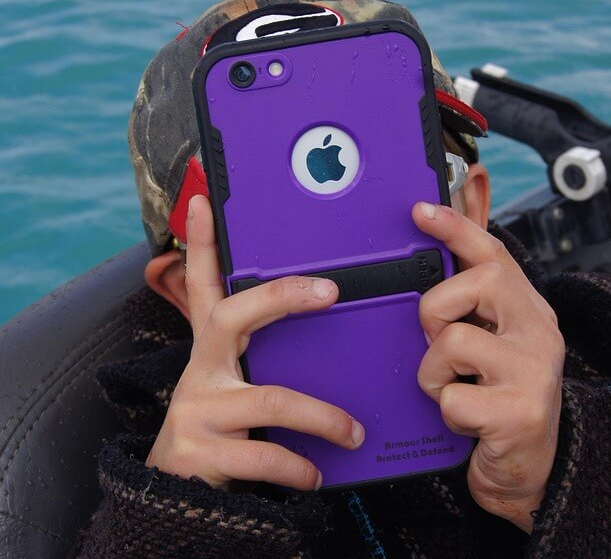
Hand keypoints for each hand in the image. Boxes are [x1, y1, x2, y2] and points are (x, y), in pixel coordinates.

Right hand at [146, 195, 364, 490]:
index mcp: (209, 348)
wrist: (174, 492)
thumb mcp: (234, 383)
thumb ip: (265, 359)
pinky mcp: (200, 454)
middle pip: (230, 316)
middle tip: (330, 290)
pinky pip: (264, 454)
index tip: (204, 201)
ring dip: (322, 416)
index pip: (200, 286)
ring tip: (353, 432)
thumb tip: (328, 335)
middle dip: (281, 296)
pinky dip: (299, 466)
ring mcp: (196, 410)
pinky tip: (317, 474)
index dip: (200, 244)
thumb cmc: (220, 424)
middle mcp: (198, 370)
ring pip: (271, 399)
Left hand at [413, 202, 563, 533]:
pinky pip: (452, 397)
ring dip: (435, 372)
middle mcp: (538, 329)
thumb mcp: (489, 332)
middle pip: (476, 282)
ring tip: (454, 387)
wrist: (528, 463)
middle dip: (437, 309)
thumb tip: (469, 192)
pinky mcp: (520, 413)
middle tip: (442, 341)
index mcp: (524, 305)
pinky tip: (466, 418)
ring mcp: (534, 371)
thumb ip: (470, 280)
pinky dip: (446, 410)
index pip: (492, 251)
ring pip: (454, 342)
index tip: (420, 210)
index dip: (456, 225)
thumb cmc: (498, 387)